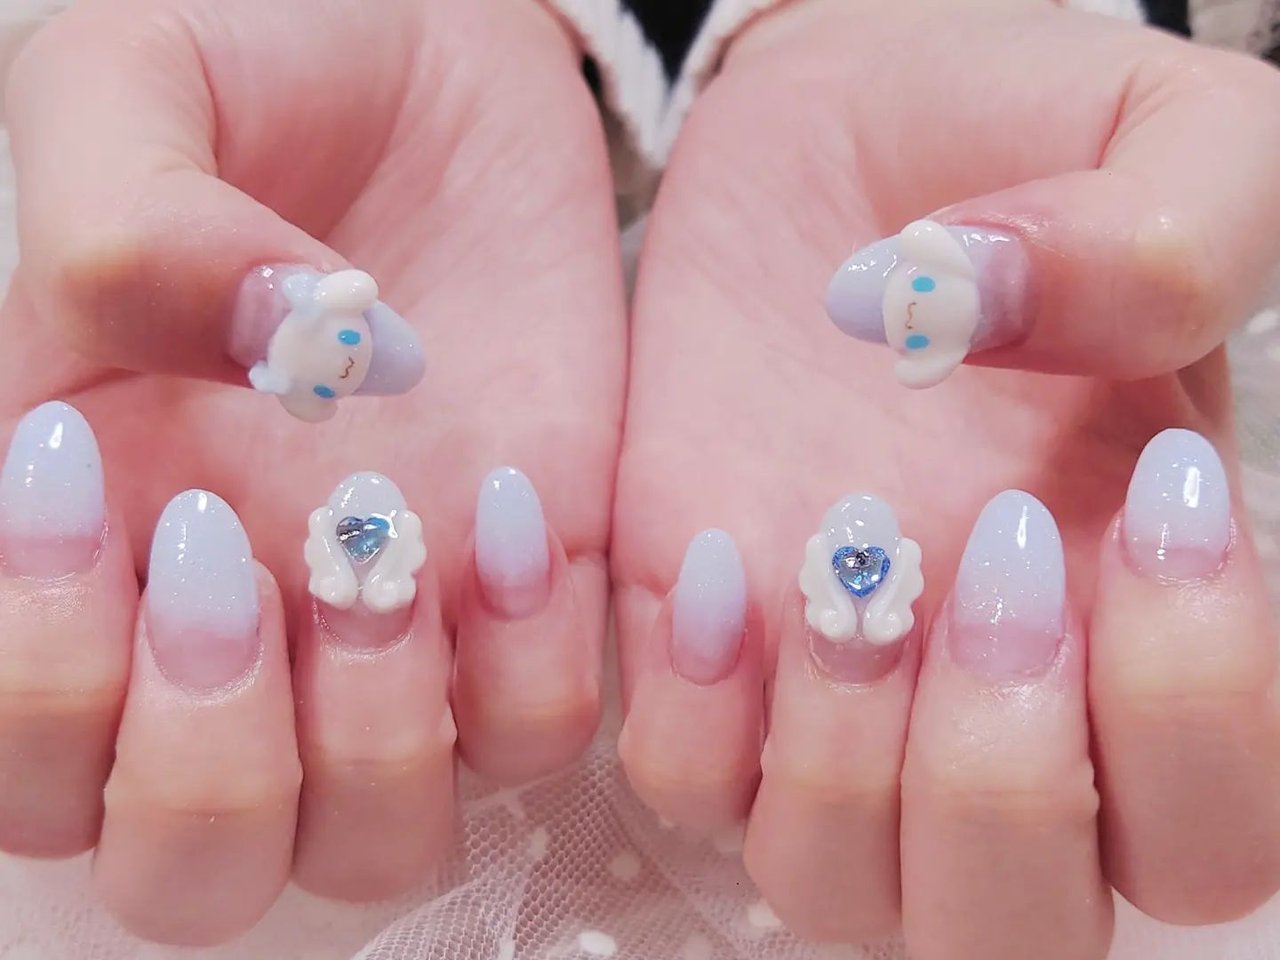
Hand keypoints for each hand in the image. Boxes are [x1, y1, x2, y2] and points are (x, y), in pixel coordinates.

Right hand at [0, 0, 622, 944]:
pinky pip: (540, 728)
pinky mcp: (534, 590)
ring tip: (390, 536)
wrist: (445, 50)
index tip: (101, 487)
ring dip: (378, 741)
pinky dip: (535, 663)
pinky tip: (528, 502)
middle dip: (209, 765)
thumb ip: (129, 230)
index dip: (42, 686)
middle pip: (190, 860)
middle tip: (234, 560)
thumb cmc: (265, 53)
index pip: (22, 755)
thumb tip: (265, 357)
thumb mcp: (137, 86)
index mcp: (87, 534)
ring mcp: (393, 626)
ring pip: (372, 838)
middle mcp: (235, 619)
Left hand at [613, 2, 1279, 956]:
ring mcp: (826, 687)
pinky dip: (691, 709)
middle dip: (1003, 787)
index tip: (1150, 498)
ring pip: (835, 889)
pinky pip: (681, 779)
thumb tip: (1012, 322)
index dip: (1195, 720)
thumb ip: (1173, 237)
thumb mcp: (1158, 134)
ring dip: (835, 766)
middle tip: (987, 566)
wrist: (817, 133)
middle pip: (1018, 925)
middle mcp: (985, 689)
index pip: (1211, 824)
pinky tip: (704, 555)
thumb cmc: (1005, 134)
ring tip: (832, 551)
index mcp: (1140, 608)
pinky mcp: (690, 644)